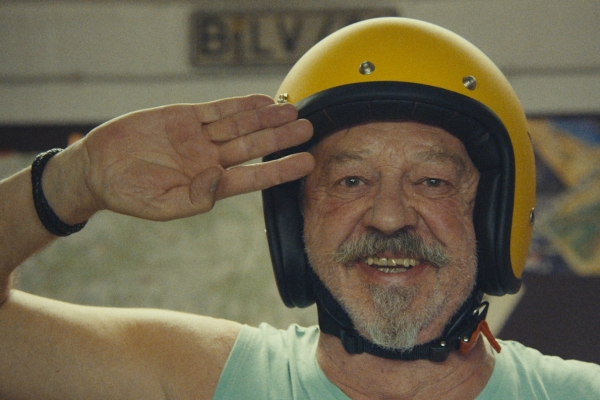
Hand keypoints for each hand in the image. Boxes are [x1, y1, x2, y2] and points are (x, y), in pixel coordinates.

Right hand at [76, 95, 313, 220]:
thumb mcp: (161, 205)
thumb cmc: (129, 194)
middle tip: (308, 129)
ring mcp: (198, 137)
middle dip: (281, 138)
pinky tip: (262, 101)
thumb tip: (221, 182)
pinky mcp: (184, 117)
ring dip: (266, 118)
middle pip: (253, 146)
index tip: (306, 162)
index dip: (280, 169)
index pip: (253, 178)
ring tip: (292, 111)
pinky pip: (218, 109)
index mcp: (209, 184)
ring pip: (240, 125)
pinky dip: (240, 104)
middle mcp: (210, 159)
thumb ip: (194, 198)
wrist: (99, 168)